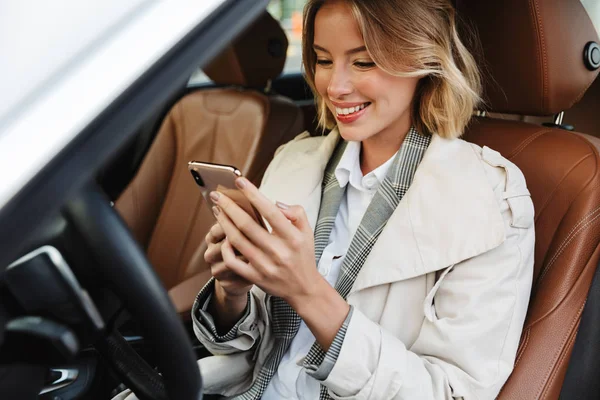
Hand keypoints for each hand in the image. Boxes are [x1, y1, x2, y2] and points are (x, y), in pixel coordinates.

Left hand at [209, 177, 321, 305]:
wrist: (304, 289)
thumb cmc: (303, 256)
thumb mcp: (307, 232)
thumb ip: (296, 213)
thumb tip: (275, 202)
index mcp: (293, 238)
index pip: (270, 211)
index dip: (253, 195)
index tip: (239, 181)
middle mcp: (279, 251)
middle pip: (247, 224)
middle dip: (229, 206)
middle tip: (217, 194)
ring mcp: (265, 266)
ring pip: (237, 240)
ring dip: (224, 222)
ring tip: (217, 210)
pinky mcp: (255, 277)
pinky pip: (233, 261)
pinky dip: (225, 248)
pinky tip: (223, 236)